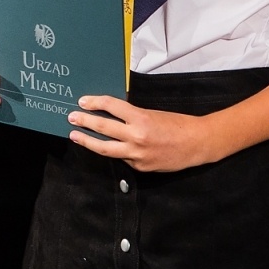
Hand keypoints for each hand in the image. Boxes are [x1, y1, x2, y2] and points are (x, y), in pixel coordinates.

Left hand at [67, 95, 214, 171]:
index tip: (82, 101)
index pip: (111, 106)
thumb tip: (110, 112)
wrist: (197, 144)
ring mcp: (137, 155)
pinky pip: (122, 158)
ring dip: (88, 141)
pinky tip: (105, 147)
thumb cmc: (176, 124)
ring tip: (75, 135)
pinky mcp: (140, 167)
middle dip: (85, 122)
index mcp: (140, 118)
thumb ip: (131, 115)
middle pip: (103, 128)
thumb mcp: (152, 113)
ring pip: (106, 149)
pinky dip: (113, 151)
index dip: (94, 103)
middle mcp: (136, 137)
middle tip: (71, 117)